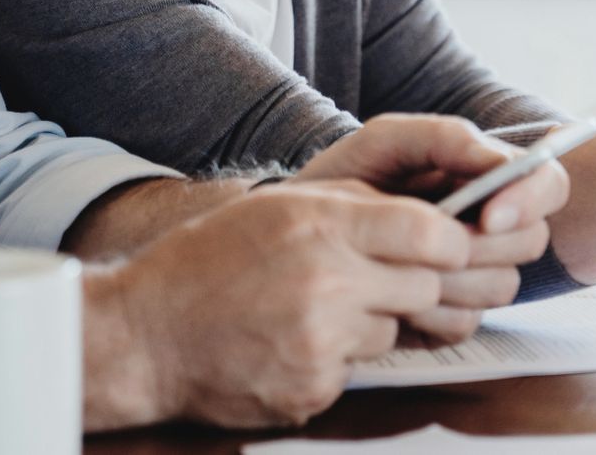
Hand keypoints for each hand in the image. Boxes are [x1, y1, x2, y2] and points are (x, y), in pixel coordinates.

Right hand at [101, 181, 468, 427]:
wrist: (145, 335)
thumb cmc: (208, 262)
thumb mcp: (277, 207)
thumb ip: (352, 206)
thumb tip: (427, 217)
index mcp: (320, 224)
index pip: (432, 234)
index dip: (450, 242)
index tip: (444, 247)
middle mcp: (326, 281)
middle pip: (426, 287)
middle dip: (412, 285)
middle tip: (371, 281)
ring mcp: (320, 341)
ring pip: (392, 331)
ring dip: (368, 323)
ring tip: (311, 310)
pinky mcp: (313, 388)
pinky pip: (356, 371)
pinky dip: (334, 359)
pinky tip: (289, 343)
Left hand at [295, 114, 566, 344]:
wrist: (294, 234)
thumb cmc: (344, 177)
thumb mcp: (385, 141)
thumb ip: (444, 137)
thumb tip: (497, 163)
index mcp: (486, 178)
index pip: (549, 184)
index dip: (530, 200)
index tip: (487, 215)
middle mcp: (489, 227)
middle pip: (532, 241)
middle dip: (485, 245)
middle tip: (435, 240)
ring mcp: (471, 274)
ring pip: (504, 286)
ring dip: (454, 279)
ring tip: (401, 263)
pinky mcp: (447, 316)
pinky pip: (466, 323)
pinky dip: (430, 312)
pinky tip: (393, 295)